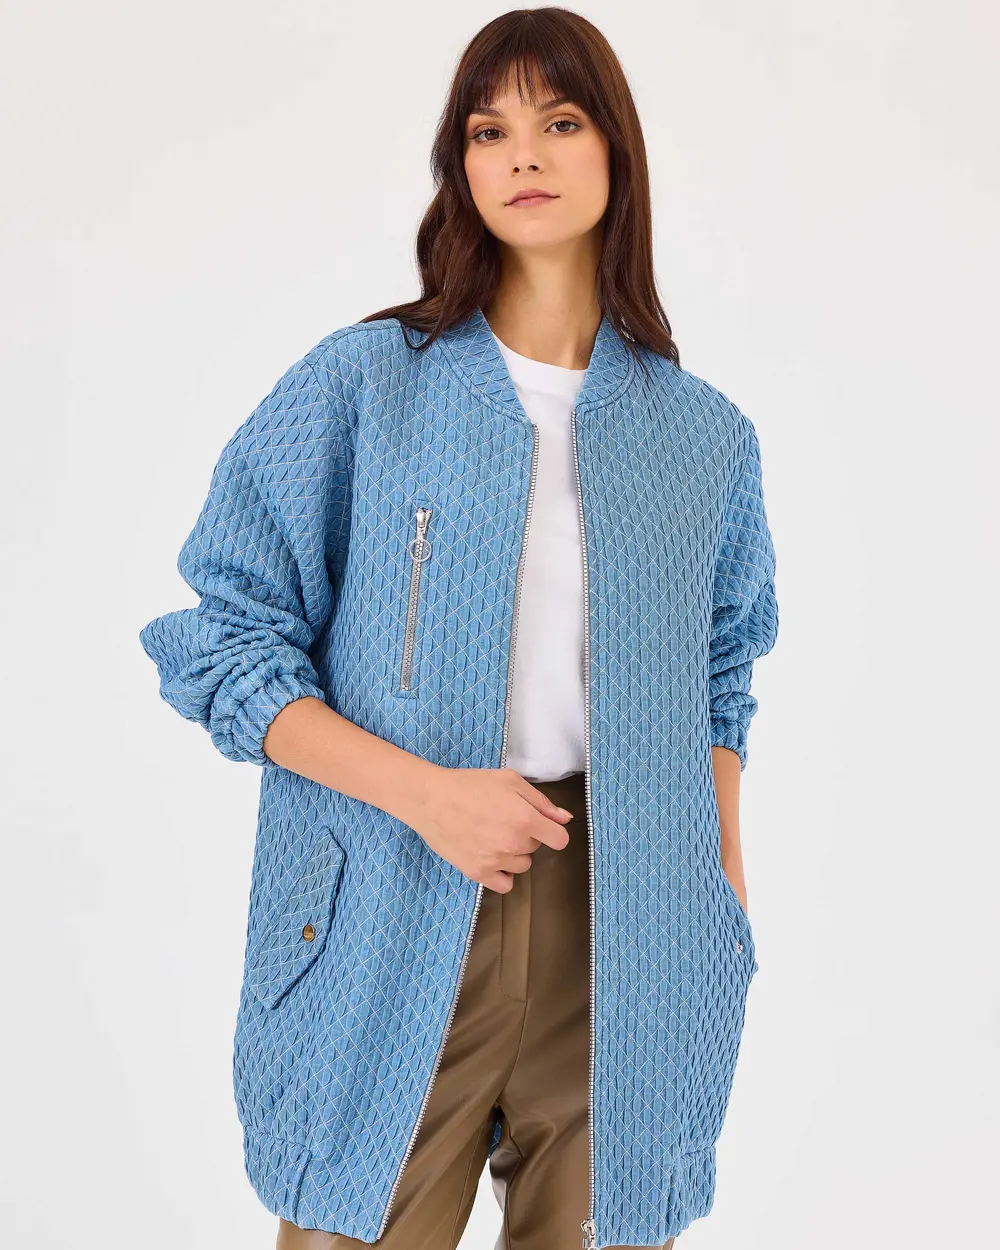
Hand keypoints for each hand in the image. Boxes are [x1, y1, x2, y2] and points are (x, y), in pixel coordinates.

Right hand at [400, 765, 574, 892]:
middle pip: (535, 848)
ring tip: (494, 836)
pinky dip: (502, 874)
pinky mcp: (477, 873)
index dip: (553, 831)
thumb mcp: (510, 780)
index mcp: (525, 819)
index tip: (542, 826)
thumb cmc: (470, 785)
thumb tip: (565, 819)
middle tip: (503, 819)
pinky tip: (492, 857)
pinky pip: (504, 885)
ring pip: (522, 866)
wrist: (431, 799)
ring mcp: (495, 860)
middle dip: (526, 835)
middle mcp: (513, 843)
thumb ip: (541, 802)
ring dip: (514, 853)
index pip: (559, 840)